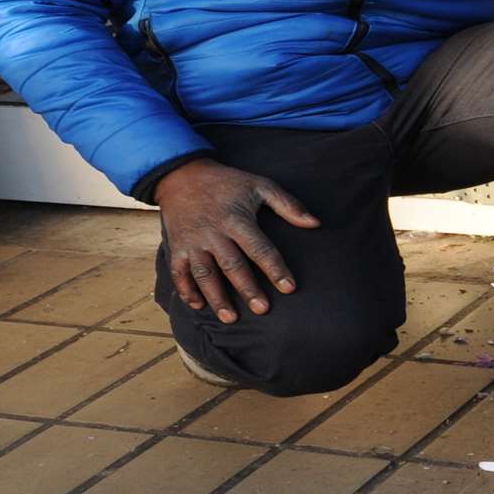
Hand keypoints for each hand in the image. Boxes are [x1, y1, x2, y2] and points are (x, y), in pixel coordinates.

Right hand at [157, 159, 317, 322]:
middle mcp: (214, 233)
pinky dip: (186, 290)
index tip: (289, 288)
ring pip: (205, 274)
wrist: (183, 175)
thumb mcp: (260, 185)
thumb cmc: (228, 183)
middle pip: (233, 265)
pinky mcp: (177, 247)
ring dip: (217, 297)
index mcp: (237, 219)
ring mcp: (193, 242)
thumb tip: (316, 223)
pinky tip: (198, 306)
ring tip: (231, 319)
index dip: (275, 269)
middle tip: (263, 310)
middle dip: (248, 289)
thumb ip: (288, 204)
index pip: (260, 248)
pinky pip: (179, 273)